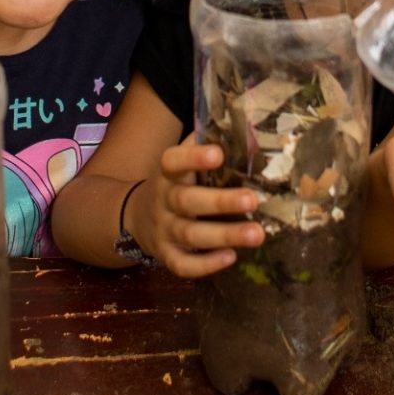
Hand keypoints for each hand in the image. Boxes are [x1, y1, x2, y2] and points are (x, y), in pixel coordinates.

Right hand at [124, 135, 263, 278]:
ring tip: (257, 234)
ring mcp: (164, 230)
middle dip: (221, 202)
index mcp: (168, 172)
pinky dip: (205, 265)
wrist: (136, 217)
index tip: (218, 154)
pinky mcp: (166, 256)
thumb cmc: (177, 183)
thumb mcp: (184, 162)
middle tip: (253, 200)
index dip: (193, 157)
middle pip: (188, 201)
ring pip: (191, 235)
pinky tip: (231, 258)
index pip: (173, 161)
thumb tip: (249, 129)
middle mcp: (164, 200)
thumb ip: (208, 145)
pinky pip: (183, 265)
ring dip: (224, 235)